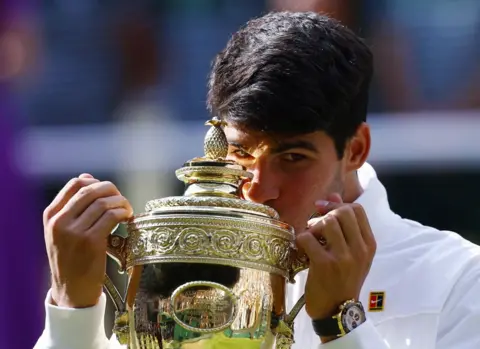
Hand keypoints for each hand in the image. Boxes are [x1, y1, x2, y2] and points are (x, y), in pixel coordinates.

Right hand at [43, 174, 132, 307]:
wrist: (71, 291)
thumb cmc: (71, 258)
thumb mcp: (64, 231)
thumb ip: (74, 206)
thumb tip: (88, 177)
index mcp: (51, 215)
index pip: (75, 184)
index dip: (96, 182)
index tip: (107, 192)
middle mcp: (59, 221)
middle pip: (91, 190)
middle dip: (112, 190)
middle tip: (121, 200)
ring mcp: (74, 232)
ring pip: (104, 202)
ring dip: (121, 202)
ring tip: (126, 210)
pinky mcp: (90, 242)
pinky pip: (112, 216)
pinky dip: (123, 213)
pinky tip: (127, 219)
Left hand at [296, 193, 375, 321]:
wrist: (337, 311)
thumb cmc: (343, 279)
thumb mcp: (352, 253)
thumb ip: (345, 224)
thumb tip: (334, 195)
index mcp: (369, 245)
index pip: (357, 209)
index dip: (337, 204)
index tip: (323, 209)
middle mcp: (359, 250)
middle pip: (342, 212)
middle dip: (325, 213)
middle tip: (314, 223)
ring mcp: (343, 257)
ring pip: (327, 222)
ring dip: (313, 226)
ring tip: (311, 237)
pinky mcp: (324, 265)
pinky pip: (308, 238)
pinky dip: (301, 239)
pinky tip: (302, 248)